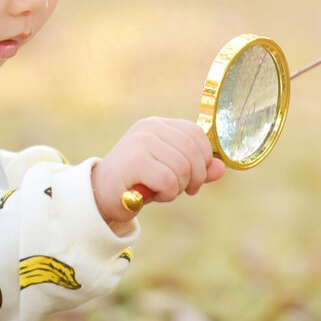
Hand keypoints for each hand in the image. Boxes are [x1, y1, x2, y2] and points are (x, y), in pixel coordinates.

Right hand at [91, 117, 223, 226]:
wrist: (99, 196)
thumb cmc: (137, 183)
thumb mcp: (171, 173)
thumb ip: (196, 169)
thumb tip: (221, 168)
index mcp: (158, 125)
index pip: (196, 133)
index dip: (204, 158)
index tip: (196, 179)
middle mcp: (150, 128)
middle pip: (193, 150)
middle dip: (196, 177)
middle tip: (186, 190)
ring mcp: (141, 142)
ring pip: (183, 167)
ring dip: (179, 187)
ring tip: (163, 191)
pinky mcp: (135, 160)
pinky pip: (169, 180)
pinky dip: (167, 193)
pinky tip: (154, 195)